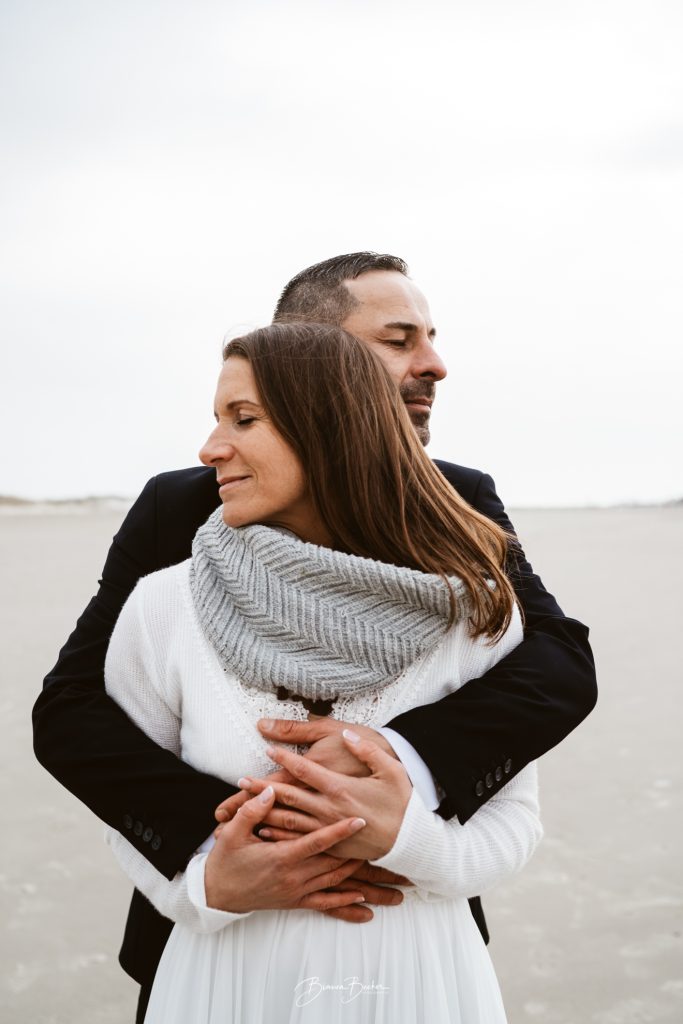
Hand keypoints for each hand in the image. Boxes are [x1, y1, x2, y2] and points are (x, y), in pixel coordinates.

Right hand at [212, 790, 411, 922]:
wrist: (216, 895)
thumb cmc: (225, 861)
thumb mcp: (232, 833)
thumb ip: (253, 810)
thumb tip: (269, 789)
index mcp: (282, 858)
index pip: (317, 841)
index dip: (339, 831)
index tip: (360, 819)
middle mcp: (294, 877)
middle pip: (335, 864)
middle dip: (363, 856)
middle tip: (389, 847)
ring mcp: (297, 892)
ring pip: (336, 884)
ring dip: (363, 879)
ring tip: (388, 874)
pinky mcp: (296, 902)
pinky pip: (326, 905)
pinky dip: (346, 905)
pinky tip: (365, 904)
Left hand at [213, 717, 399, 825]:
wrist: (412, 837)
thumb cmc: (401, 799)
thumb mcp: (388, 766)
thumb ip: (364, 749)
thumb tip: (347, 733)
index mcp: (339, 786)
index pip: (305, 769)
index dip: (285, 758)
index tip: (267, 750)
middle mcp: (329, 808)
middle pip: (288, 796)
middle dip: (261, 789)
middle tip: (239, 781)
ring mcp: (328, 829)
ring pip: (288, 820)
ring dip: (263, 812)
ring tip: (241, 808)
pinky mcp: (331, 844)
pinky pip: (298, 840)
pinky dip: (279, 834)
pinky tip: (264, 831)